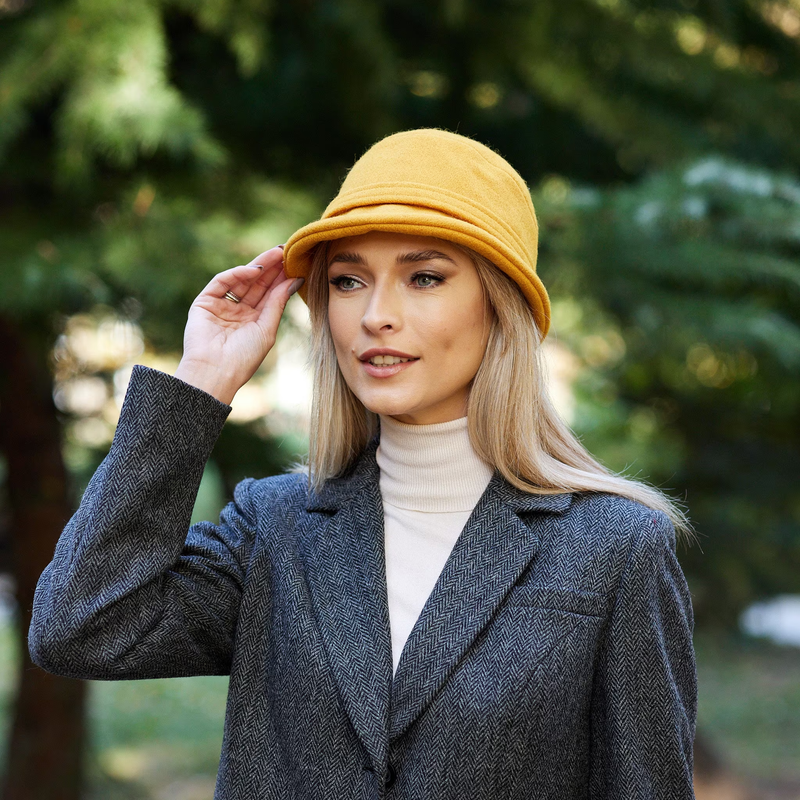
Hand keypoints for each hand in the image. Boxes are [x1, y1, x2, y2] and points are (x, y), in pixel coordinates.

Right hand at [173, 246, 303, 403]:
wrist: (216, 371)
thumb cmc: (244, 358)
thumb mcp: (267, 329)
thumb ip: (277, 303)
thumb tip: (295, 280)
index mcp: (253, 321)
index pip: (269, 294)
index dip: (281, 279)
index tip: (296, 264)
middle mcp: (237, 311)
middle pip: (256, 284)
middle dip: (272, 268)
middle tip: (287, 251)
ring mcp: (220, 306)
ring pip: (241, 279)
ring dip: (259, 266)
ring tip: (277, 254)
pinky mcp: (204, 302)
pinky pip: (222, 282)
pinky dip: (238, 273)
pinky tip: (256, 269)